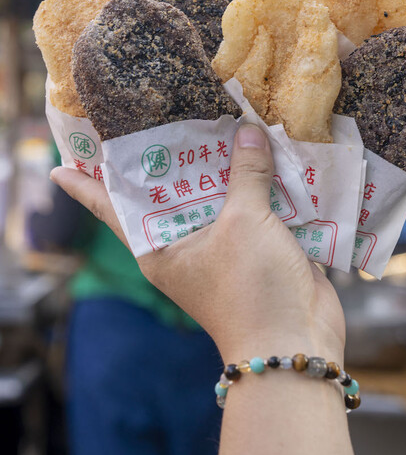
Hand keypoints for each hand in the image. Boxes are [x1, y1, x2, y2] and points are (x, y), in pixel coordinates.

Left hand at [50, 124, 345, 363]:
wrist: (297, 343)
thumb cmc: (251, 287)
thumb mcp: (244, 222)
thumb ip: (245, 172)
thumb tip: (248, 130)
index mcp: (159, 247)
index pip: (110, 210)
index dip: (86, 186)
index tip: (59, 165)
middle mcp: (184, 244)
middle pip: (170, 191)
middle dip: (169, 155)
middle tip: (159, 111)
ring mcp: (221, 244)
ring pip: (216, 193)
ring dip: (224, 162)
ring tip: (221, 115)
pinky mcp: (256, 245)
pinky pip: (253, 204)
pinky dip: (260, 180)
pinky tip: (268, 147)